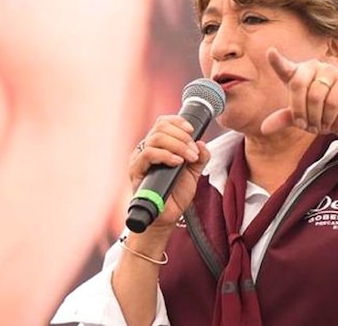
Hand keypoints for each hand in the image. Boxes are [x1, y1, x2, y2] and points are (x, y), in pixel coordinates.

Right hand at [129, 115, 210, 229]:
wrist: (168, 216)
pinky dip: (166, 155)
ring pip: (155, 138)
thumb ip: (200, 157)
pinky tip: (177, 162)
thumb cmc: (176, 194)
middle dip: (182, 136)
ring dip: (177, 145)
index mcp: (158, 146)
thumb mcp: (193, 172)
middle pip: (160, 127)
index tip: (192, 130)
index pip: (163, 123)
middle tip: (193, 151)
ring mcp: (139, 159)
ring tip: (189, 158)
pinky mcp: (136, 171)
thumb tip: (202, 143)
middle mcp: (146, 149)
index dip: (178, 122)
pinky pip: (148, 154)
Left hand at [261, 48, 337, 141]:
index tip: (270, 52)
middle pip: (298, 84)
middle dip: (298, 110)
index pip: (284, 66)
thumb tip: (264, 129)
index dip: (277, 60)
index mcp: (297, 74)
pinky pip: (332, 102)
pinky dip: (327, 118)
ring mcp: (330, 71)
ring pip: (315, 96)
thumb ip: (282, 119)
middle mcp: (313, 68)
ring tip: (316, 127)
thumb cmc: (318, 114)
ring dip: (314, 117)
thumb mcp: (298, 118)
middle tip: (303, 126)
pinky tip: (327, 123)